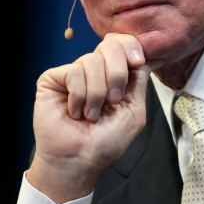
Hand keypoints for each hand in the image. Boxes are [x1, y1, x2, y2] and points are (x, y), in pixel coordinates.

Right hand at [26, 33, 150, 203]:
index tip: (137, 63)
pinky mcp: (53, 78)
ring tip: (91, 114)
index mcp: (113, 75)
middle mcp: (93, 71)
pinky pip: (73, 71)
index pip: (123, 43)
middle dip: (117, 74)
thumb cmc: (105, 142)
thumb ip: (139, 81)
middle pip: (111, 45)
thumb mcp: (134, 111)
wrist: (79, 160)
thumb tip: (151, 56)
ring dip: (97, 93)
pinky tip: (74, 112)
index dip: (132, 47)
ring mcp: (72, 73)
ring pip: (92, 61)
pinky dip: (79, 96)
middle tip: (113, 100)